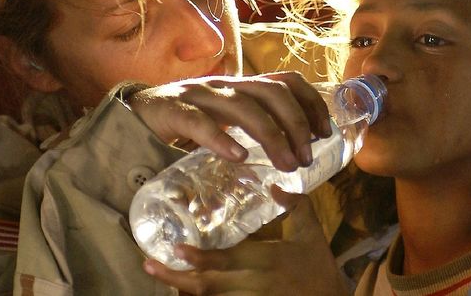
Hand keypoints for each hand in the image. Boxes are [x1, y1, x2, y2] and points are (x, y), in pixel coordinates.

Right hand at [128, 71, 331, 170]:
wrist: (132, 115)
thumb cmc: (186, 123)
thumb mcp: (226, 121)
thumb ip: (252, 128)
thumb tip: (293, 154)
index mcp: (241, 87)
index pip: (286, 81)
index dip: (310, 103)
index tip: (324, 132)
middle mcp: (224, 85)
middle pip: (271, 93)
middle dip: (296, 124)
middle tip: (305, 158)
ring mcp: (198, 95)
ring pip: (242, 106)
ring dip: (271, 136)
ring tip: (285, 164)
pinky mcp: (171, 110)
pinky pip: (198, 122)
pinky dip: (220, 138)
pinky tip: (238, 156)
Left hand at [143, 187, 349, 295]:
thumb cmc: (320, 269)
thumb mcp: (312, 234)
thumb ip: (296, 206)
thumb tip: (275, 185)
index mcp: (266, 260)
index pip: (228, 259)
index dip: (201, 257)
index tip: (177, 249)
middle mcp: (253, 284)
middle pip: (209, 284)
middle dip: (177, 277)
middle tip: (150, 266)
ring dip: (185, 290)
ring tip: (161, 278)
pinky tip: (185, 293)